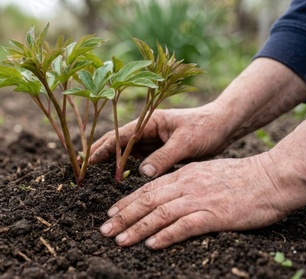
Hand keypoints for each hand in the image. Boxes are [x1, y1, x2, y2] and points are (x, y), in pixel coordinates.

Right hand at [90, 103, 232, 178]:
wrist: (224, 126)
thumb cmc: (206, 129)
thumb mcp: (186, 143)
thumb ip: (164, 157)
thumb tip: (142, 173)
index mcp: (149, 121)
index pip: (120, 136)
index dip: (102, 149)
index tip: (87, 161)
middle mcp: (146, 129)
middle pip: (116, 142)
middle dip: (99, 154)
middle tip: (82, 168)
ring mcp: (151, 139)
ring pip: (124, 151)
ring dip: (110, 161)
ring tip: (92, 175)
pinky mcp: (158, 149)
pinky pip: (136, 158)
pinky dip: (124, 166)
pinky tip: (116, 177)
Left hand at [99, 153, 304, 249]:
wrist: (269, 178)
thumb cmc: (239, 177)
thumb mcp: (205, 172)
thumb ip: (184, 181)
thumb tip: (167, 192)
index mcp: (183, 175)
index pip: (148, 189)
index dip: (127, 202)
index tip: (111, 213)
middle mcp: (186, 185)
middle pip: (147, 201)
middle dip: (123, 216)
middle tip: (105, 230)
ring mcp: (199, 200)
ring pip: (160, 214)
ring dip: (137, 228)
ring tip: (120, 240)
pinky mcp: (214, 215)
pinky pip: (184, 226)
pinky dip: (166, 236)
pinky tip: (152, 245)